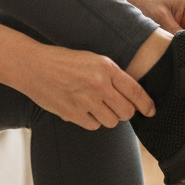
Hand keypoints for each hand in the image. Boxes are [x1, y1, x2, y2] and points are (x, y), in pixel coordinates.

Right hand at [14, 41, 155, 130]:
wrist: (34, 66)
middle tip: (116, 105)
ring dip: (108, 116)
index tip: (151, 111)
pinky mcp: (73, 113)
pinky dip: (91, 120)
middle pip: (126, 111)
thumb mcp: (92, 59)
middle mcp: (98, 84)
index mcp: (106, 67)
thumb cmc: (63, 60)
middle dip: (125, 111)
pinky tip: (82, 108)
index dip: (146, 104)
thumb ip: (111, 75)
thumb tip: (131, 96)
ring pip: (112, 121)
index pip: (135, 91)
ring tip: (96, 104)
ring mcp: (85, 100)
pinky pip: (94, 125)